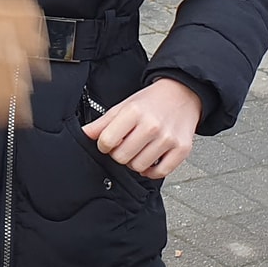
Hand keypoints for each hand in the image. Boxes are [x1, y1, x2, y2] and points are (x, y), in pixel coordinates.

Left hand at [82, 78, 200, 178]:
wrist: (182, 94)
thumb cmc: (151, 101)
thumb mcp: (124, 106)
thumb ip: (103, 122)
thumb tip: (84, 134)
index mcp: (134, 112)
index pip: (107, 141)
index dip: (104, 144)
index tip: (109, 141)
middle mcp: (152, 126)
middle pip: (122, 157)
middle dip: (119, 154)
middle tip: (124, 146)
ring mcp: (168, 139)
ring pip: (139, 167)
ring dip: (135, 162)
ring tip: (138, 150)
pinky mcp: (182, 149)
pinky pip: (160, 173)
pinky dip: (151, 171)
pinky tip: (150, 159)